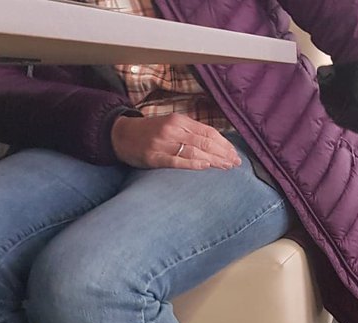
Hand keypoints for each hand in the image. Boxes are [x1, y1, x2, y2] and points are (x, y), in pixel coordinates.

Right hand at [110, 113, 242, 169]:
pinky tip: (205, 166)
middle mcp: (172, 129)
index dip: (223, 143)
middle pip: (204, 141)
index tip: (234, 153)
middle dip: (223, 153)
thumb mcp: (171, 125)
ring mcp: (162, 143)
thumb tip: (217, 144)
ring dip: (213, 160)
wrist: (121, 135)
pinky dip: (192, 163)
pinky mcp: (154, 156)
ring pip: (194, 150)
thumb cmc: (151, 132)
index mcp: (179, 120)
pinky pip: (176, 160)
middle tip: (236, 162)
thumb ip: (191, 132)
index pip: (208, 131)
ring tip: (226, 166)